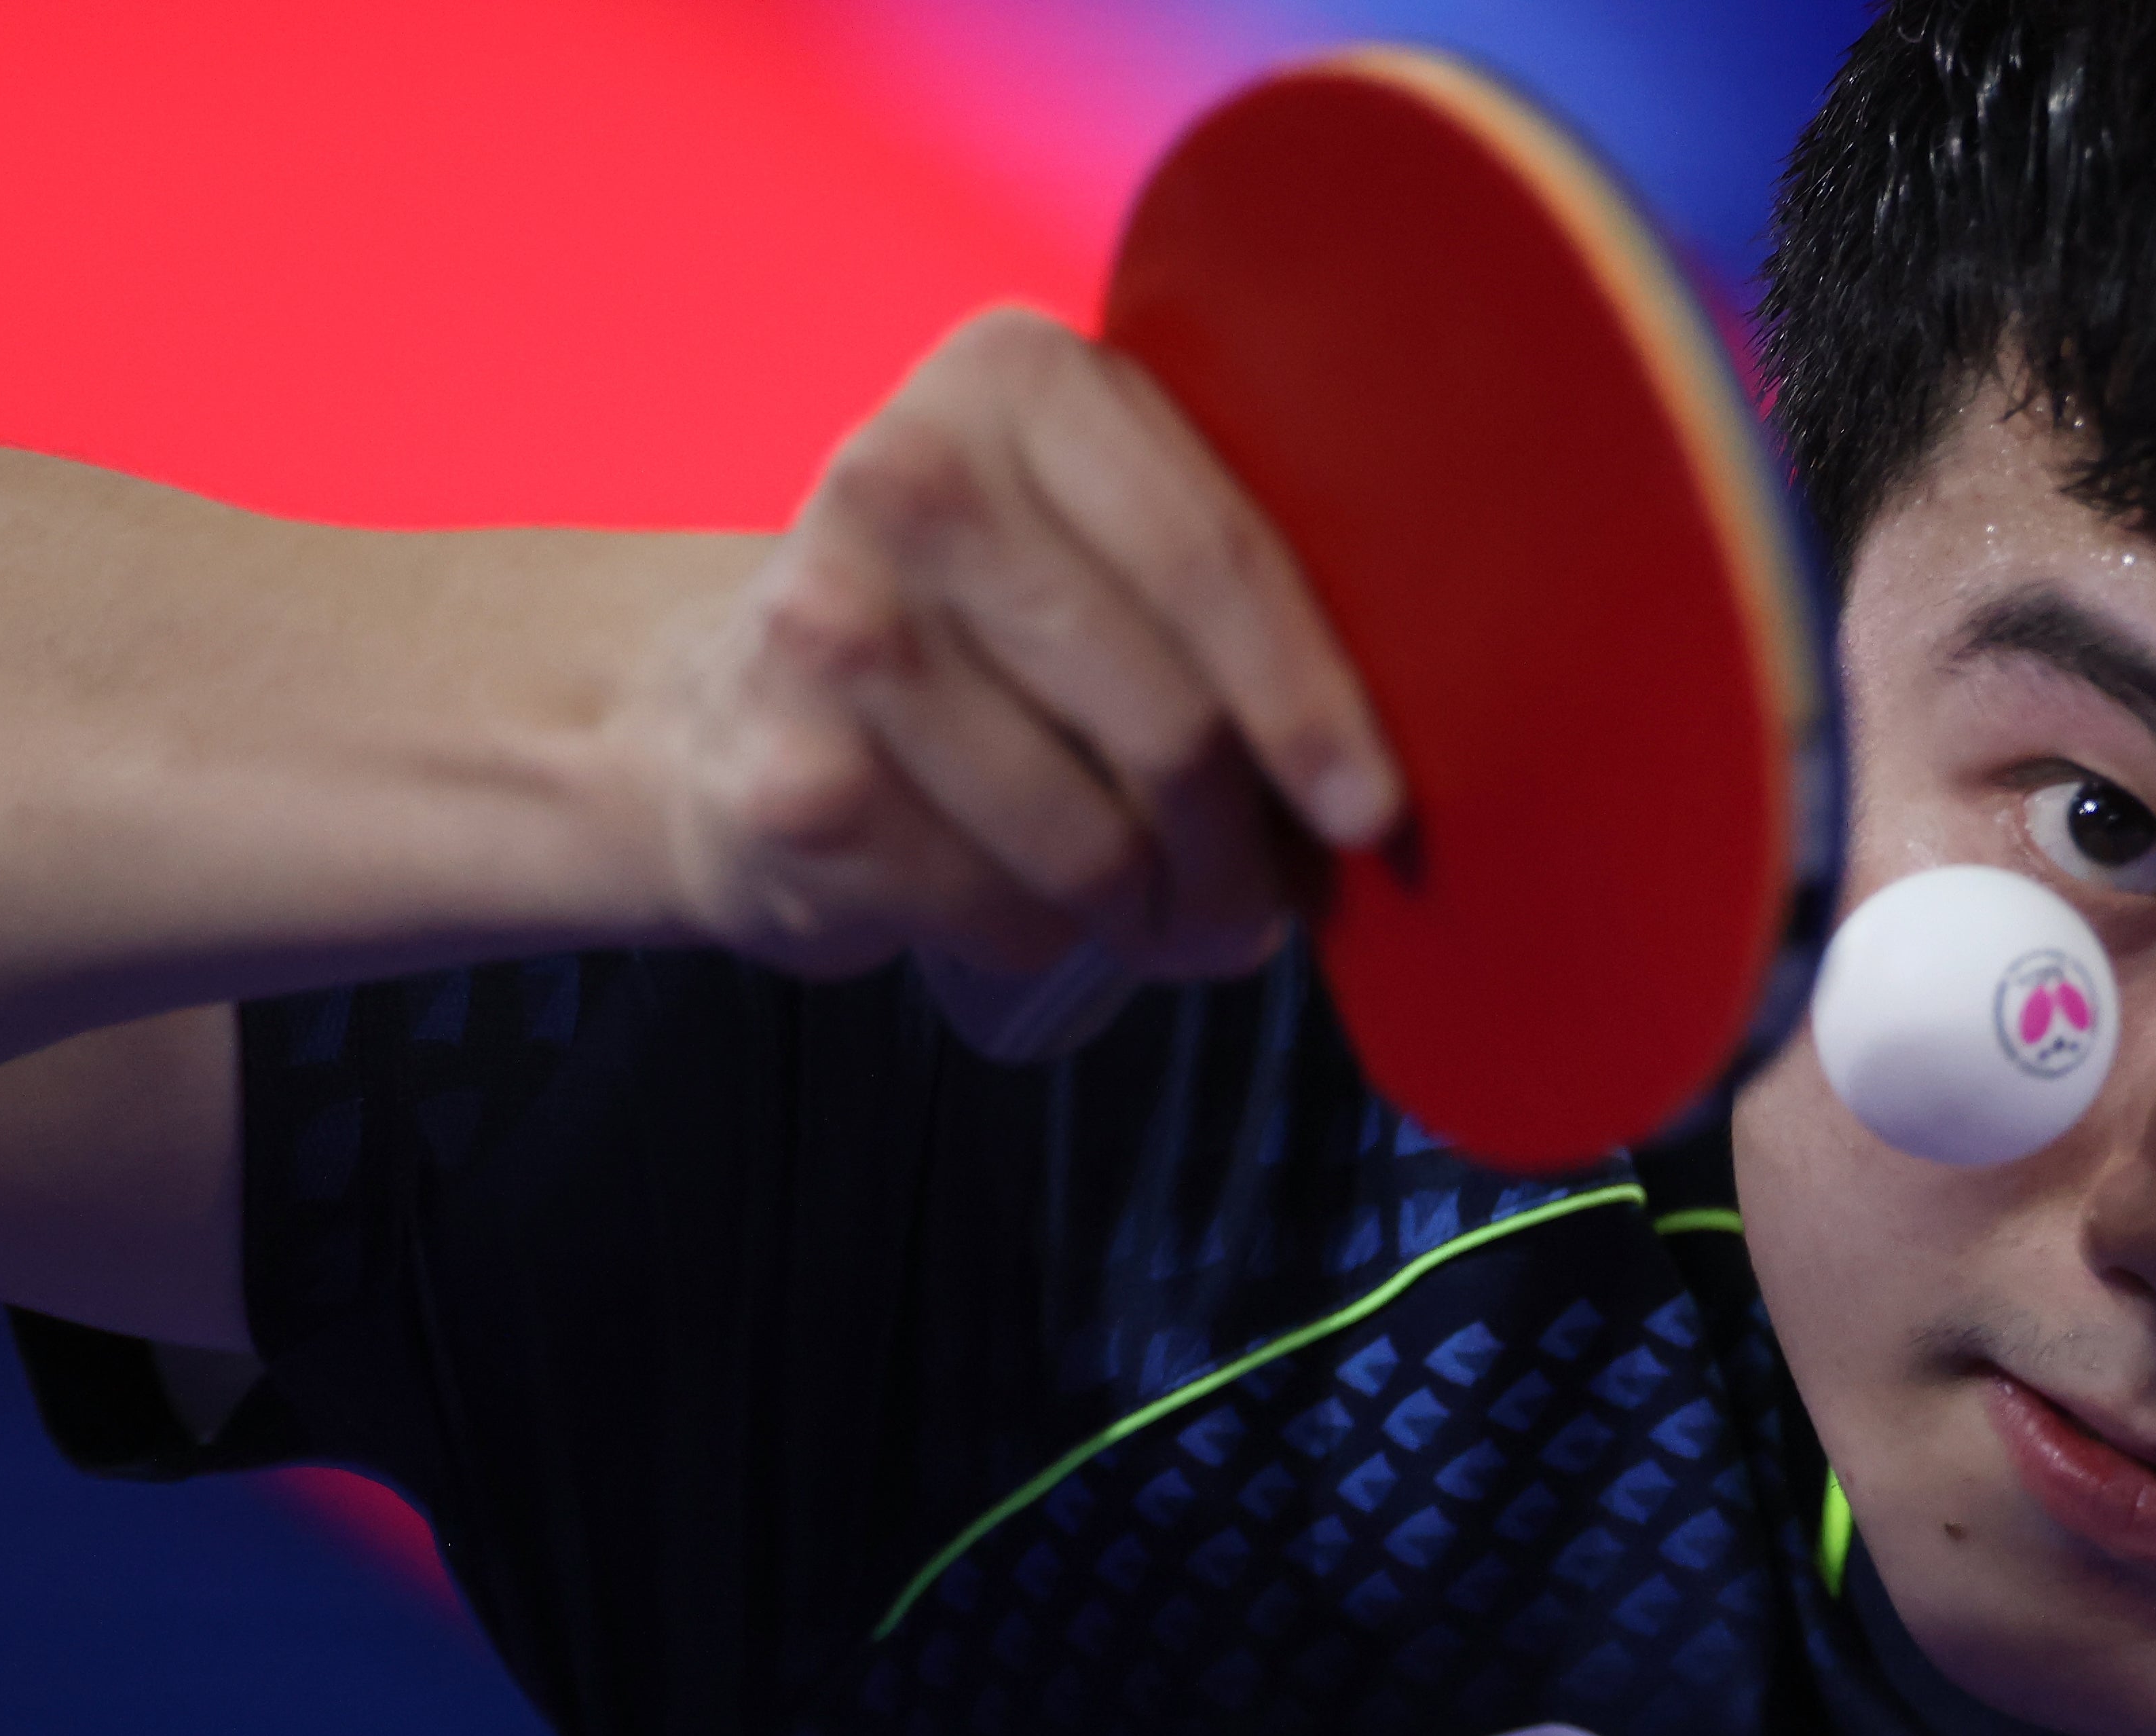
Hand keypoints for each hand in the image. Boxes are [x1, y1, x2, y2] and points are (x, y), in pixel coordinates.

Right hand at [646, 305, 1403, 1049]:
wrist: (736, 708)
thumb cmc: (981, 629)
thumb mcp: (1096, 537)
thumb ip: (1223, 572)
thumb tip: (1419, 722)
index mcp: (1016, 377)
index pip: (1216, 558)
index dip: (1313, 707)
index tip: (1372, 812)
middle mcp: (906, 474)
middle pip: (1170, 721)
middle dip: (1240, 853)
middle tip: (1258, 909)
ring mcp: (830, 623)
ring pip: (1094, 844)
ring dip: (1154, 915)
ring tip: (1157, 914)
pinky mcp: (791, 777)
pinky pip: (1002, 910)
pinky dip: (1041, 938)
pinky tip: (1017, 898)